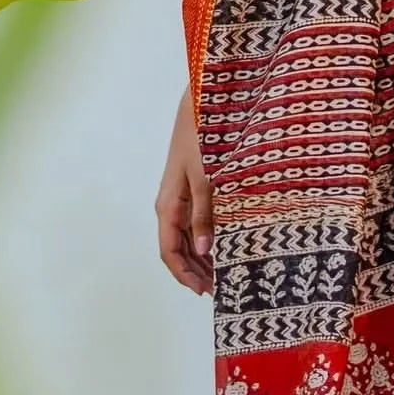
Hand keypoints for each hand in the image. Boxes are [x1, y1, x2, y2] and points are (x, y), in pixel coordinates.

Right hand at [156, 88, 213, 296]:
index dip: (185, 275)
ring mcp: (180, 195)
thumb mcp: (206, 177)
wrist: (200, 101)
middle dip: (196, 271)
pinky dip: (208, 236)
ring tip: (224, 272)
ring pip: (187, 237)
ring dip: (202, 256)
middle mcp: (170, 204)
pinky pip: (196, 220)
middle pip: (178, 249)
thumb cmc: (202, 136)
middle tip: (221, 289)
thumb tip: (206, 250)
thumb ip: (205, 213)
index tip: (206, 293)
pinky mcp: (192, 185)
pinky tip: (225, 243)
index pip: (170, 252)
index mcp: (168, 206)